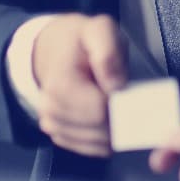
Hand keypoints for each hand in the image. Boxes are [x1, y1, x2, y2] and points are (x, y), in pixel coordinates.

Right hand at [31, 14, 126, 156]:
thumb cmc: (79, 41)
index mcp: (60, 86)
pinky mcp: (59, 135)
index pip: (101, 113)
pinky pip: (92, 150)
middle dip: (120, 118)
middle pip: (101, 132)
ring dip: (114, 129)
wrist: (52, 48)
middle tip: (123, 95)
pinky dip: (105, 137)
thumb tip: (115, 86)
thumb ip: (108, 52)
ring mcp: (52, 125)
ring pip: (99, 145)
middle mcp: (51, 110)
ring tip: (112, 103)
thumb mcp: (99, 30)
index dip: (122, 104)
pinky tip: (106, 117)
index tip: (128, 90)